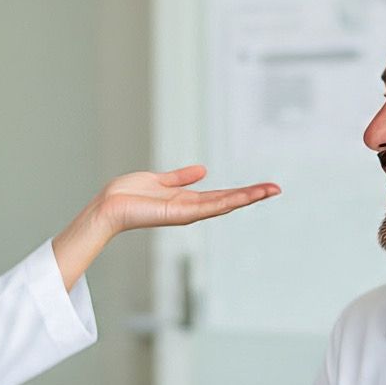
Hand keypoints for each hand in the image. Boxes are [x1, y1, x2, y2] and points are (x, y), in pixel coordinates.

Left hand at [96, 165, 280, 234]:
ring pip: (223, 204)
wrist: (108, 206)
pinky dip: (226, 201)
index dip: (242, 191)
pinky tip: (241, 197)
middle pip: (228, 201)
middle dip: (252, 195)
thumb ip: (180, 178)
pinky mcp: (179, 214)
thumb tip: (203, 170)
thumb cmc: (127, 196)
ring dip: (246, 197)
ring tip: (268, 191)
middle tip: (276, 188)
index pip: (220, 195)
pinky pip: (207, 207)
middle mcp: (190, 209)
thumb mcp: (159, 181)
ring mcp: (186, 213)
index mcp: (186, 200)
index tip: (262, 187)